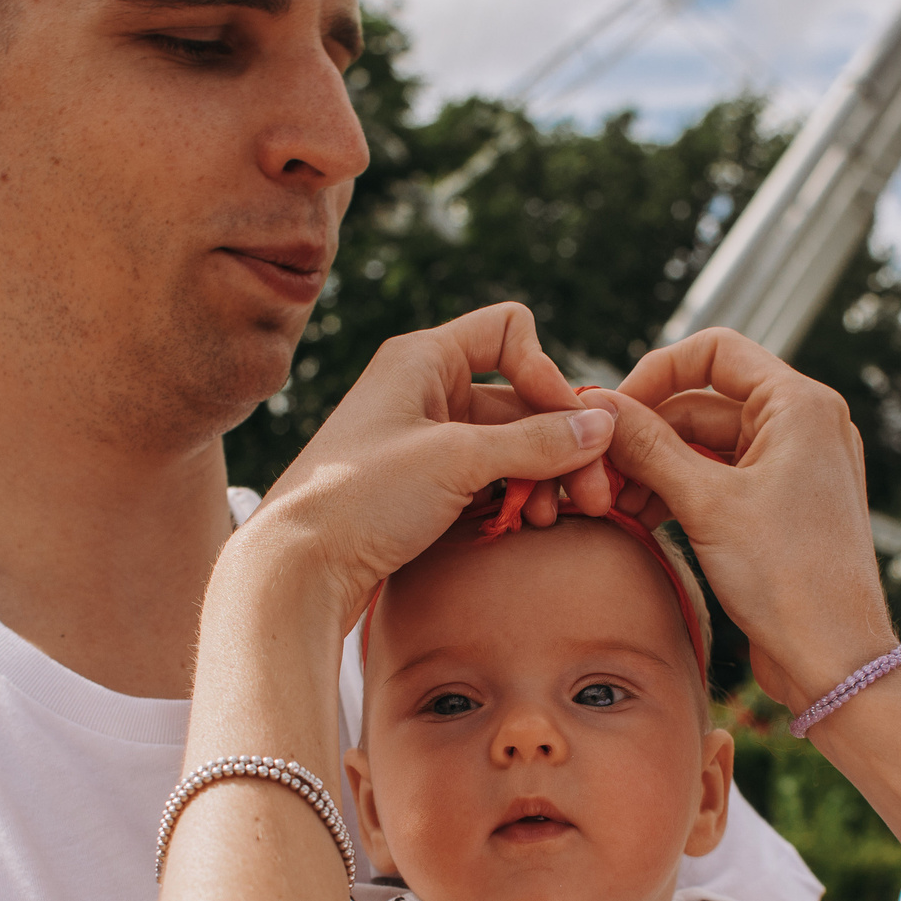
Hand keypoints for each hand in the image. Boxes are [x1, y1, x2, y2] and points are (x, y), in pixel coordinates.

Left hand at [238, 302, 619, 626]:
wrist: (297, 569)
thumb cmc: (361, 498)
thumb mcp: (457, 460)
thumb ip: (536, 441)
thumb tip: (604, 425)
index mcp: (423, 358)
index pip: (510, 332)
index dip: (545, 372)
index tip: (566, 424)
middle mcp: (425, 390)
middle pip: (520, 398)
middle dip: (561, 443)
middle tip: (597, 496)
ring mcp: (426, 441)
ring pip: (510, 444)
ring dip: (543, 477)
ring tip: (553, 518)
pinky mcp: (425, 487)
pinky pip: (489, 478)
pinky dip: (514, 497)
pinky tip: (528, 525)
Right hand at [603, 330, 899, 710]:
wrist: (833, 659)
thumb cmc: (789, 578)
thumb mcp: (706, 504)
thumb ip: (649, 446)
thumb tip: (600, 406)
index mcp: (800, 404)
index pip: (715, 351)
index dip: (656, 372)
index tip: (613, 409)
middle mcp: (803, 425)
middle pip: (704, 402)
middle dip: (647, 433)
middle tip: (598, 469)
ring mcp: (794, 466)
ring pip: (706, 445)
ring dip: (656, 467)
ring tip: (613, 501)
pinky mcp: (781, 506)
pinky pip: (719, 479)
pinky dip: (678, 491)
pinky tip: (640, 516)